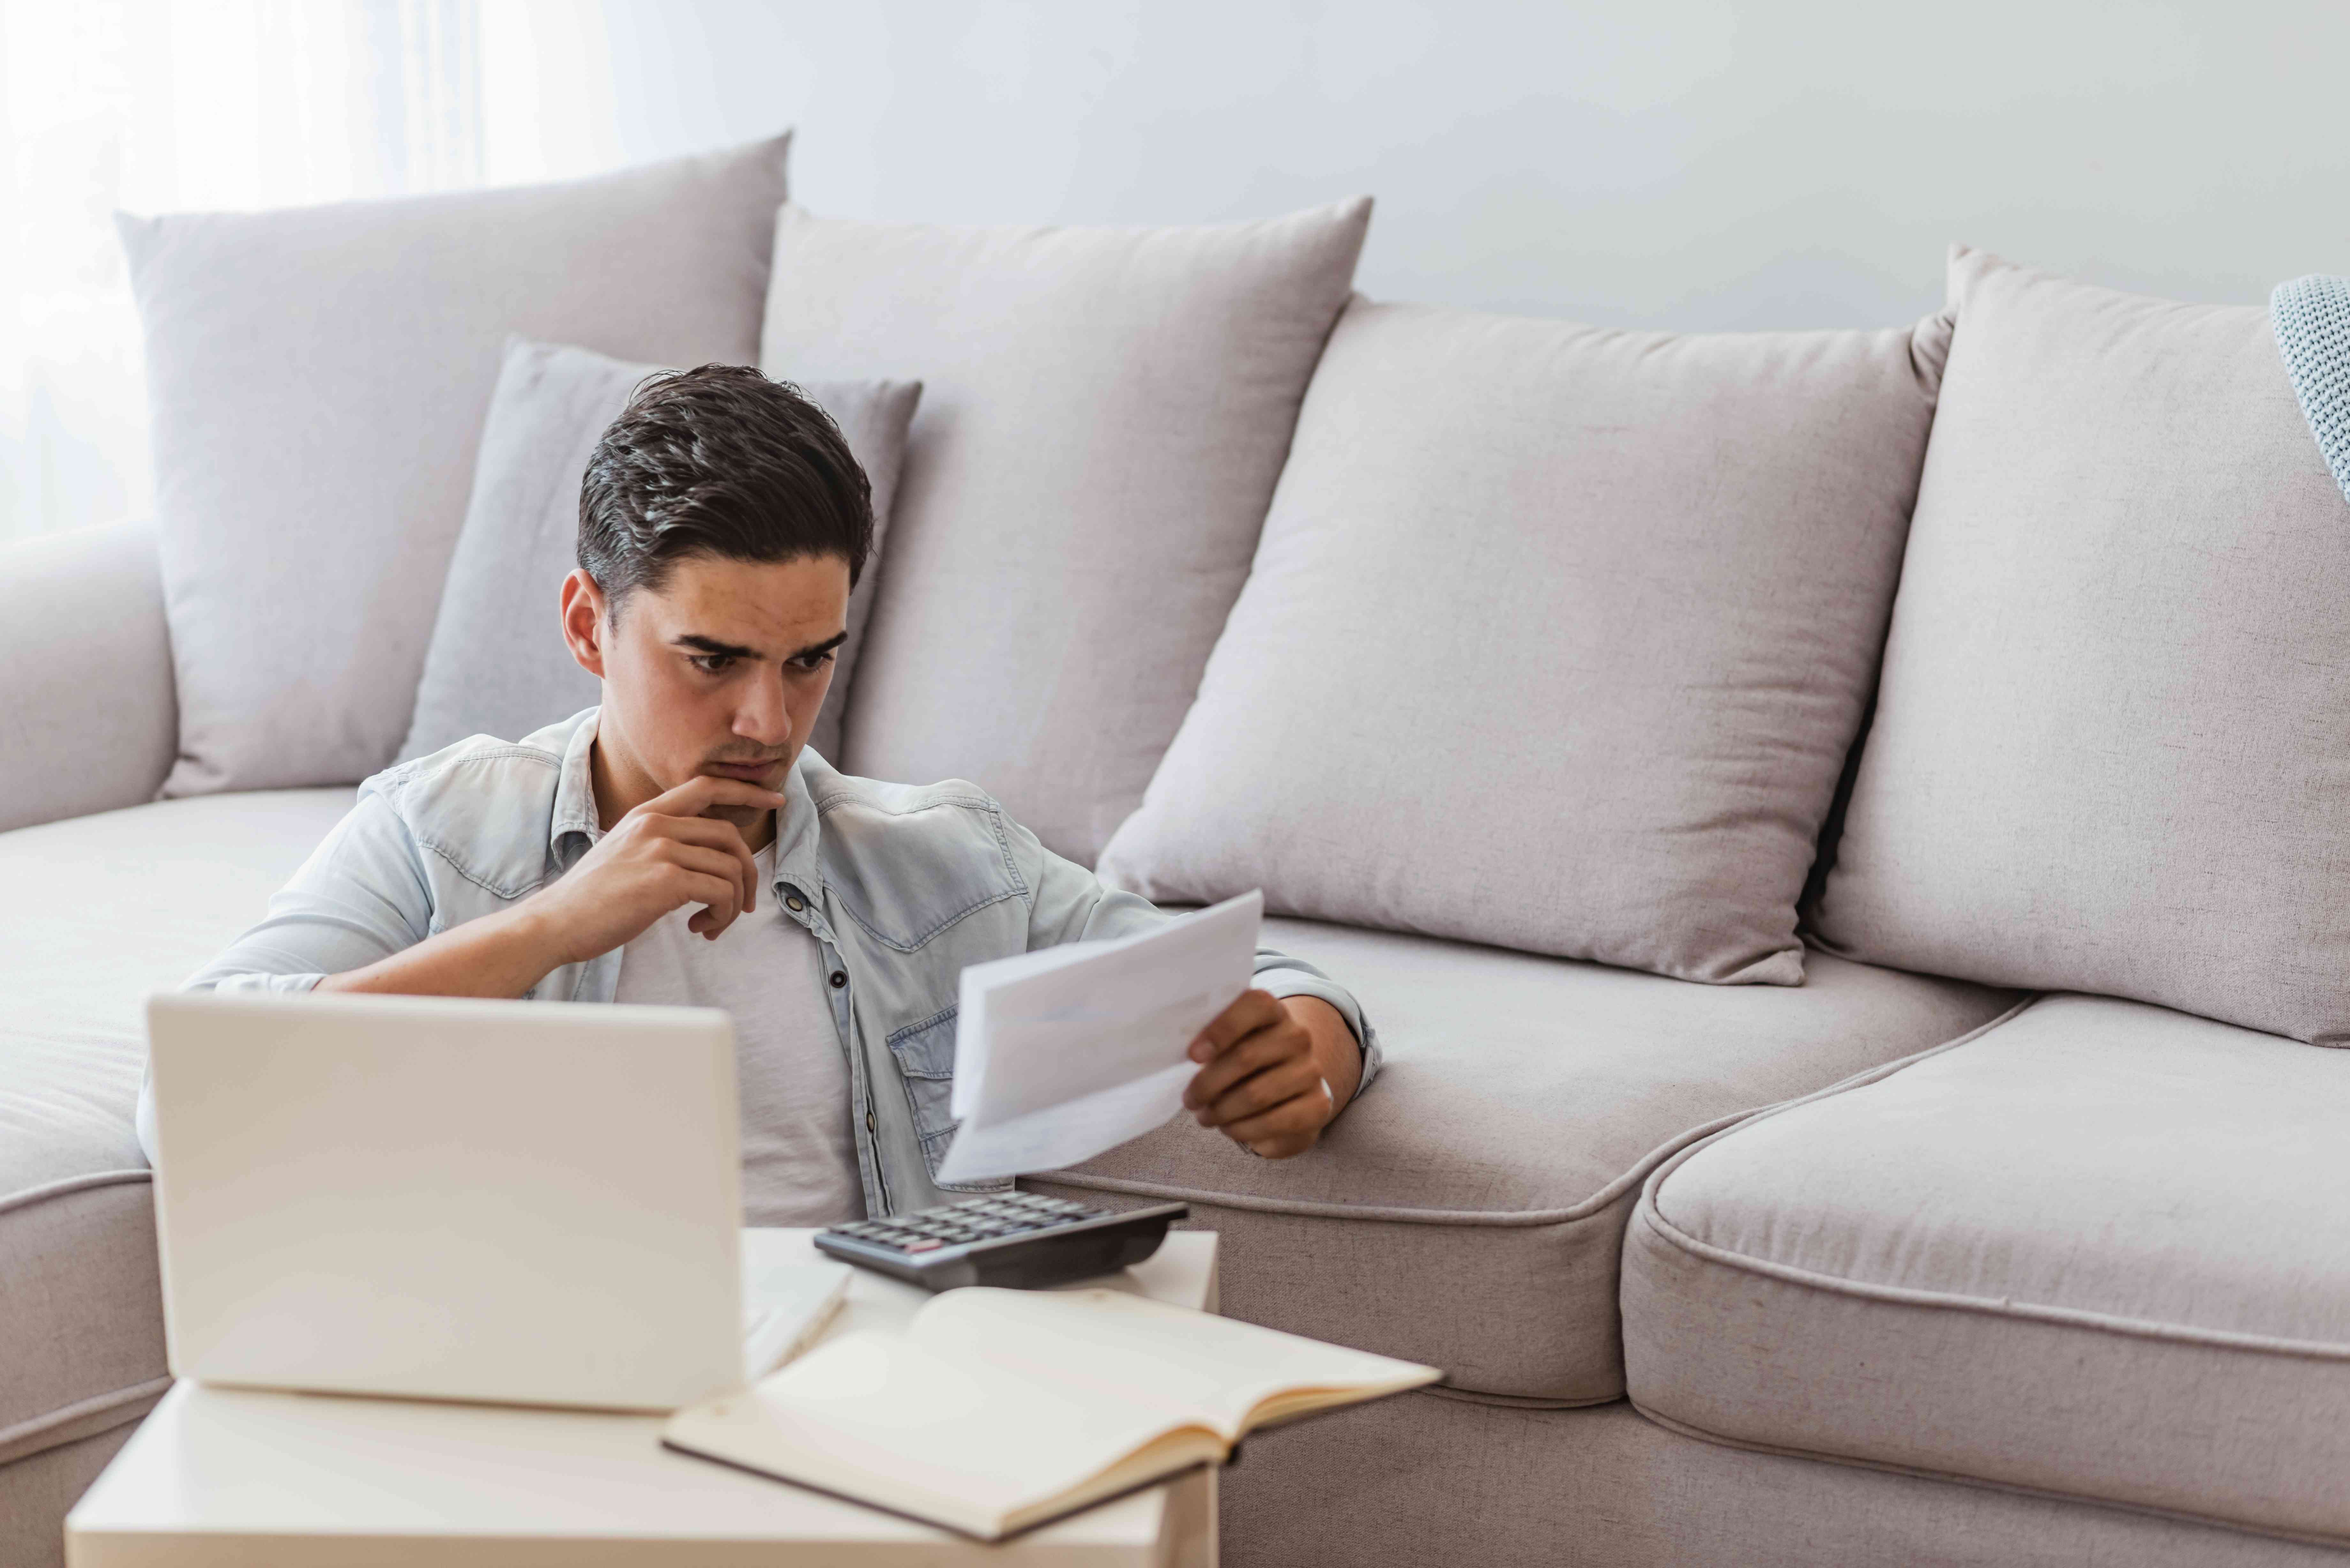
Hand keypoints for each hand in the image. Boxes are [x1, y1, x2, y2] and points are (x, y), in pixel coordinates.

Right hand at [525, 776, 784, 964]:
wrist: (556, 922)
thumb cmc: (592, 898)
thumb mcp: (626, 853)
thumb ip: (661, 844)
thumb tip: (705, 861)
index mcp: (647, 814)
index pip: (707, 787)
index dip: (747, 792)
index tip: (775, 801)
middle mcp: (656, 825)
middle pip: (730, 835)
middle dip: (747, 873)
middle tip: (743, 904)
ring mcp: (660, 850)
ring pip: (730, 869)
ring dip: (733, 903)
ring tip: (713, 924)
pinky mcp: (665, 881)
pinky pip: (722, 892)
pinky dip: (722, 914)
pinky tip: (702, 928)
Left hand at [1181, 990, 1349, 1157]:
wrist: (1288, 1090)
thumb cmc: (1244, 1064)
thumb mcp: (1228, 1045)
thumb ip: (1210, 1045)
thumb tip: (1186, 1060)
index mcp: (1273, 1011)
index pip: (1255, 1004)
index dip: (1221, 1028)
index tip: (1193, 1055)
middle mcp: (1297, 1037)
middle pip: (1246, 1057)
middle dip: (1208, 1084)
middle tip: (1190, 1100)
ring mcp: (1310, 1071)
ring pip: (1256, 1094)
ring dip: (1221, 1111)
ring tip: (1206, 1117)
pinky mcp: (1318, 1106)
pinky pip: (1273, 1122)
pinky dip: (1242, 1129)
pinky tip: (1229, 1128)